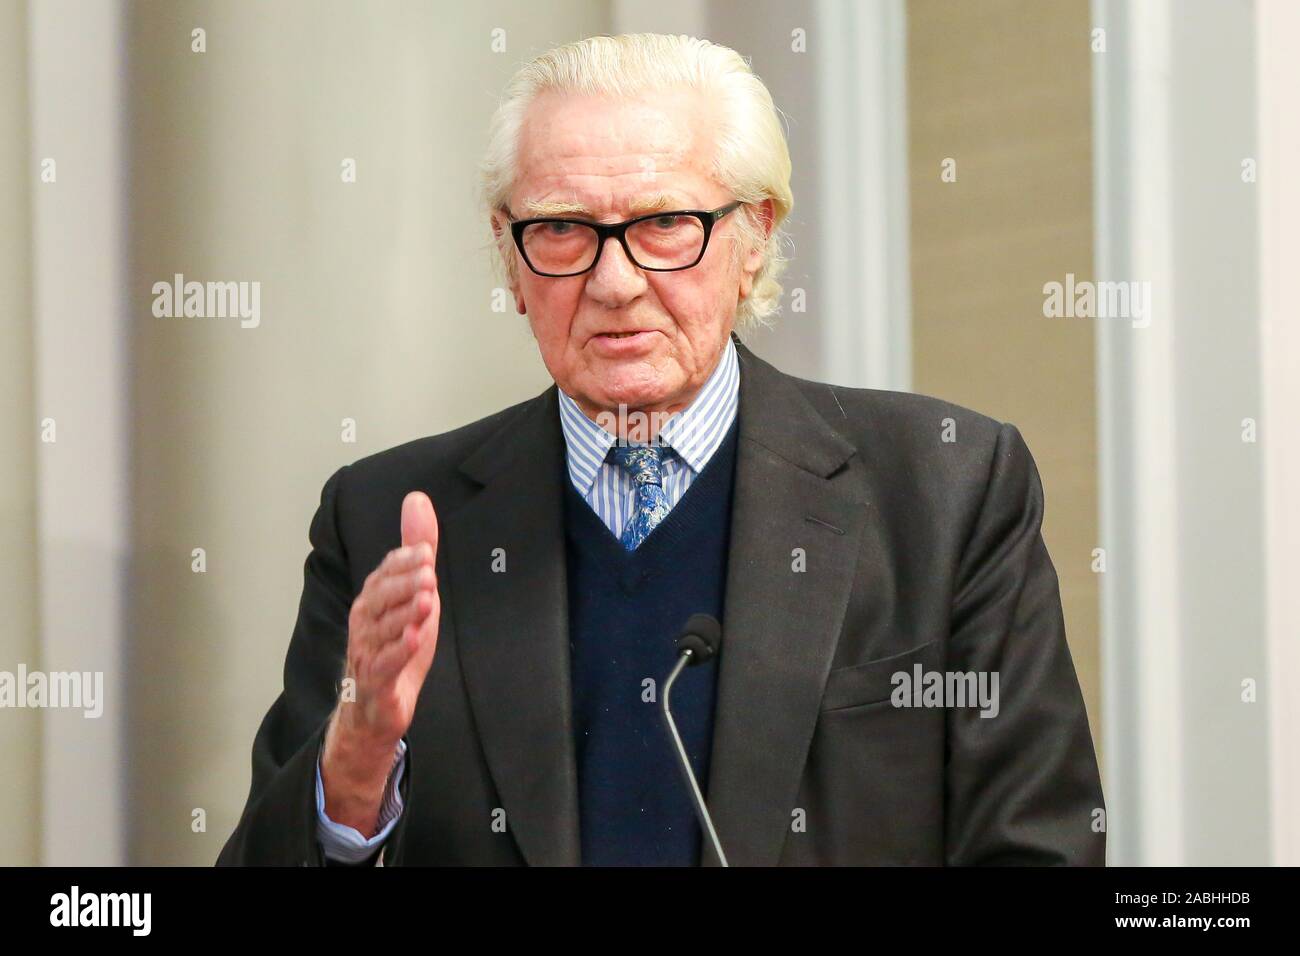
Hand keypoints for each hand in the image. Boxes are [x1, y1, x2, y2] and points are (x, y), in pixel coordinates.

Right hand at [321, 491, 439, 834]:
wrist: (377, 709)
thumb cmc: (395, 645)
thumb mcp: (413, 593)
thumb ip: (416, 548)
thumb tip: (417, 498)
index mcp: (371, 601)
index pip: (383, 574)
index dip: (402, 562)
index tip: (425, 551)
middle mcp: (364, 624)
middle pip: (380, 598)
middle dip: (404, 584)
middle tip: (429, 572)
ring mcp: (367, 654)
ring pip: (383, 630)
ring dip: (405, 614)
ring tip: (428, 600)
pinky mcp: (376, 683)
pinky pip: (384, 665)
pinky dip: (398, 651)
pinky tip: (415, 639)